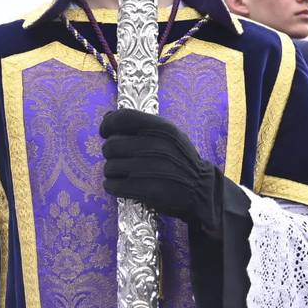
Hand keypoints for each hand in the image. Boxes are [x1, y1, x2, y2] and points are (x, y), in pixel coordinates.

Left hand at [100, 109, 224, 239]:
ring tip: (121, 174)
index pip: (123, 118)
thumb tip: (108, 117)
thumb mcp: (169, 135)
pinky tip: (118, 185)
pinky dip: (111, 186)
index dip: (108, 124)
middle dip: (110, 153)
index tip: (105, 132)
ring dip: (111, 172)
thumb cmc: (181, 160)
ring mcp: (150, 168)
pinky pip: (113, 185)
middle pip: (111, 145)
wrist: (201, 190)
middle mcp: (155, 145)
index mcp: (162, 128)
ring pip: (109, 167)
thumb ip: (142, 125)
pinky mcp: (146, 190)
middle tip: (118, 158)